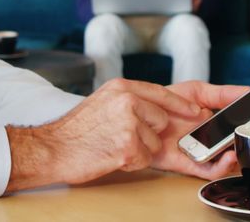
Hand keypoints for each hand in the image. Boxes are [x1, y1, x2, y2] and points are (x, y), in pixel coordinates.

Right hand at [4, 78, 201, 190]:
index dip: (180, 105)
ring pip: (154, 143)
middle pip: (161, 121)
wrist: (54, 148)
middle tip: (123, 137)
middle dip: (149, 134)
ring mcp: (127, 123)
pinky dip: (131, 162)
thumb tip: (156, 108)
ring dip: (139, 150)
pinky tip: (112, 155)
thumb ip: (129, 99)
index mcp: (121, 87)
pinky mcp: (127, 147)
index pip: (161, 93)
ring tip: (114, 146)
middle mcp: (127, 101)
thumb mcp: (103, 100)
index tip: (195, 111)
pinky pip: (144, 158)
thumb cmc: (76, 129)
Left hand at [148, 81, 249, 179]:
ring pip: (232, 158)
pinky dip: (223, 166)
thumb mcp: (197, 91)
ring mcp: (205, 151)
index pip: (247, 118)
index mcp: (219, 118)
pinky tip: (229, 156)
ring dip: (244, 151)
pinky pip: (211, 170)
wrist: (138, 114)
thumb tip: (249, 92)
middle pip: (244, 139)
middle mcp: (215, 136)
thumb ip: (223, 93)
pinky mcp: (191, 164)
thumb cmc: (166, 103)